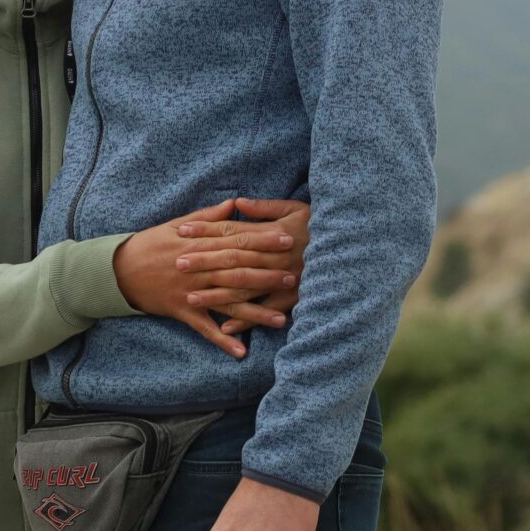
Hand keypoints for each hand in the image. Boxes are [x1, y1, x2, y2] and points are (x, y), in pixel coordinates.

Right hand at [113, 202, 297, 356]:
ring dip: (256, 312)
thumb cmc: (151, 244)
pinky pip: (205, 329)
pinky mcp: (182, 312)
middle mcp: (198, 269)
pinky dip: (223, 341)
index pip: (238, 241)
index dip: (264, 241)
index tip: (288, 239)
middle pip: (238, 272)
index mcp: (200, 245)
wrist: (118, 270)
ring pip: (228, 303)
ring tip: (282, 319)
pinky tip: (242, 352)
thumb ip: (209, 217)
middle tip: (294, 277)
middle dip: (268, 275)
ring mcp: (191, 292)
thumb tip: (235, 203)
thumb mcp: (177, 225)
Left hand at [175, 197, 311, 316]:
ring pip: (244, 287)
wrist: (353, 249)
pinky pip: (265, 312)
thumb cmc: (320, 226)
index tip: (182, 231)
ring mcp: (282, 278)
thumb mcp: (295, 210)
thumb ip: (265, 208)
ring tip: (191, 297)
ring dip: (217, 293)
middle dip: (203, 261)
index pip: (232, 231)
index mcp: (272, 233)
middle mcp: (274, 256)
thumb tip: (237, 202)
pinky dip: (247, 321)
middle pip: (232, 259)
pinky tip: (226, 328)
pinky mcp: (292, 298)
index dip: (206, 230)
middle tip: (177, 264)